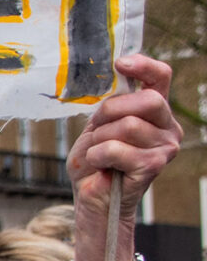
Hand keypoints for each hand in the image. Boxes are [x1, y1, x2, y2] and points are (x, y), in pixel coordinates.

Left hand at [66, 52, 180, 260]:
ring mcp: (164, 147)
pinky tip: (98, 165)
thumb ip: (110, 104)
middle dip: (112, 110)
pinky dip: (97, 154)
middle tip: (98, 128)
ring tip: (98, 152)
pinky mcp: (153, 165)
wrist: (92, 197)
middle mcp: (166, 127)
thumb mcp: (98, 126)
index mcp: (154, 111)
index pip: (160, 78)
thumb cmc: (95, 160)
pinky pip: (116, 148)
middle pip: (148, 100)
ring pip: (127, 125)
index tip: (121, 64)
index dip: (144, 66)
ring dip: (100, 138)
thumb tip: (117, 78)